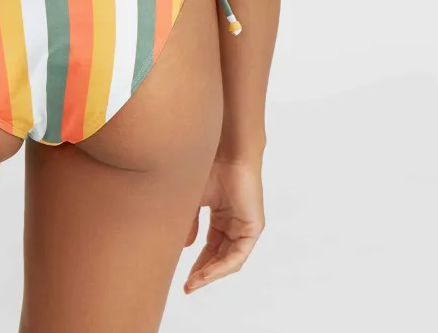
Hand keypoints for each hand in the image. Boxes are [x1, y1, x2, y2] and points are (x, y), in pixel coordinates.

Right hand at [183, 156, 264, 292]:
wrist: (226, 151)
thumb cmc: (208, 168)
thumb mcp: (192, 201)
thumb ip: (190, 224)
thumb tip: (186, 246)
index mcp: (221, 216)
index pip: (210, 247)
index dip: (197, 263)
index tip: (184, 278)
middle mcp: (234, 223)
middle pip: (219, 256)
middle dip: (203, 273)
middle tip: (188, 286)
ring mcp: (245, 226)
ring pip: (229, 259)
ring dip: (211, 273)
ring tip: (194, 282)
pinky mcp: (254, 227)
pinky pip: (238, 255)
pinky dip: (222, 266)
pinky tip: (208, 273)